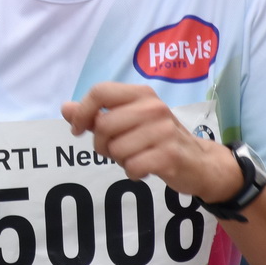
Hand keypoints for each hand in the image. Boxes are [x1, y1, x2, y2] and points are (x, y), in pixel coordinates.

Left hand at [62, 82, 239, 200]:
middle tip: (116, 150)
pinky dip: (133, 172)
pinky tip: (145, 168)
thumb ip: (96, 115)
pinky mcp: (169, 155)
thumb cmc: (159, 139)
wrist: (200, 162)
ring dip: (120, 160)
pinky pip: (132, 166)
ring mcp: (163, 130)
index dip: (82, 111)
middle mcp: (153, 108)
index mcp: (141, 94)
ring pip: (116, 149)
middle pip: (103, 126)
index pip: (100, 91)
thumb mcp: (130, 121)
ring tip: (137, 157)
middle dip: (101, 145)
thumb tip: (65, 108)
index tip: (78, 130)